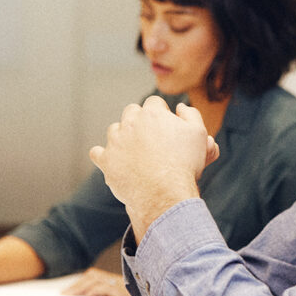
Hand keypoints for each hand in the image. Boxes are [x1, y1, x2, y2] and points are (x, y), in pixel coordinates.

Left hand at [62, 267, 137, 295]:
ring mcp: (125, 286)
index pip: (96, 277)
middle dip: (77, 284)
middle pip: (93, 275)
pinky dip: (97, 290)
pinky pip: (109, 288)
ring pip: (98, 280)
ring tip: (70, 295)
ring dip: (81, 287)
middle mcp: (122, 282)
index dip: (81, 283)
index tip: (68, 293)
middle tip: (64, 295)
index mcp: (120, 285)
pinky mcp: (128, 293)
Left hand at [89, 96, 219, 239]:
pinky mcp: (106, 160)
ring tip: (137, 152)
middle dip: (140, 120)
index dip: (162, 112)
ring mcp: (115, 141)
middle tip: (152, 138)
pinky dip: (105, 155)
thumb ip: (191, 114)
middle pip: (132, 111)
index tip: (167, 126)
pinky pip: (97, 152)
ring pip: (114, 130)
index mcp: (152, 113)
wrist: (166, 193)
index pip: (154, 102)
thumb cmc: (185, 163)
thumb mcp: (198, 133)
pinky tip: (115, 160)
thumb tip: (179, 107)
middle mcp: (131, 122)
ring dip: (123, 136)